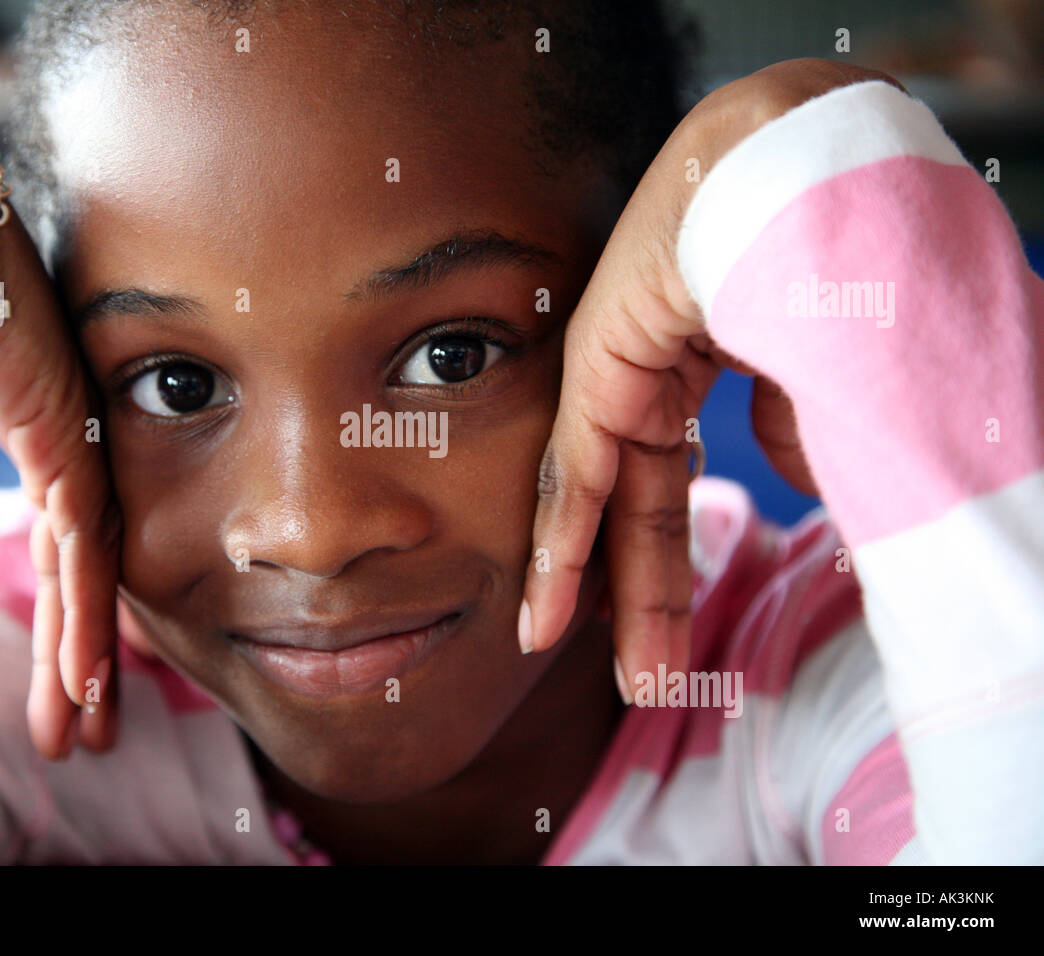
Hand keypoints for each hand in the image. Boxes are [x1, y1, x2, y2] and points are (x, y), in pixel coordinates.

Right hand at [0, 122, 121, 758]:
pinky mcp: (67, 449)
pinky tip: (85, 678)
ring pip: (88, 584)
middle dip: (77, 667)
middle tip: (86, 738)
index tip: (62, 690)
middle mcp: (73, 467)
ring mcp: (77, 460)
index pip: (58, 564)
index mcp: (44, 458)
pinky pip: (80, 551)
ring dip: (80, 663)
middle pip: (81, 587)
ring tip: (83, 732)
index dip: (61, 630)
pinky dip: (83, 618)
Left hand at [518, 59, 900, 689]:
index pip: (662, 494)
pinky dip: (565, 544)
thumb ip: (792, 418)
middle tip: (650, 682)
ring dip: (611, 598)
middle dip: (646, 603)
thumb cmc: (793, 245)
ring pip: (607, 512)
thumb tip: (797, 473)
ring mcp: (608, 380)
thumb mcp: (803, 360)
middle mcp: (631, 388)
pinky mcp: (596, 371)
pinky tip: (552, 614)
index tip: (658, 634)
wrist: (768, 170)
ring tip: (630, 680)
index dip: (660, 568)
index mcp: (674, 380)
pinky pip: (579, 474)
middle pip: (637, 517)